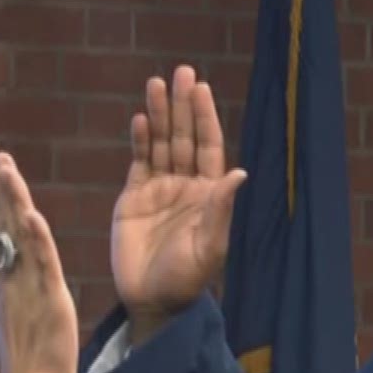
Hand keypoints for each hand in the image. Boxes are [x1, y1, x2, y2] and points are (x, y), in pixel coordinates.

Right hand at [0, 152, 76, 372]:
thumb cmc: (33, 370)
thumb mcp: (26, 327)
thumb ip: (22, 302)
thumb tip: (18, 288)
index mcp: (10, 289)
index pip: (4, 239)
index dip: (1, 209)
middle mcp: (12, 284)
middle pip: (6, 229)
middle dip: (3, 193)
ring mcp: (27, 291)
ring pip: (19, 240)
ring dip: (14, 203)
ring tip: (6, 171)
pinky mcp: (47, 302)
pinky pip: (42, 265)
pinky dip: (36, 239)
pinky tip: (31, 214)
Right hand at [111, 65, 248, 340]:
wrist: (151, 300)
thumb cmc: (187, 280)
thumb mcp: (210, 248)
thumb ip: (221, 211)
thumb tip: (240, 174)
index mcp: (208, 194)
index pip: (207, 146)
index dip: (204, 117)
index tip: (201, 89)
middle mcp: (185, 186)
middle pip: (183, 137)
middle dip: (182, 105)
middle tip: (182, 72)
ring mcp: (158, 190)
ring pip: (159, 144)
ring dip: (158, 115)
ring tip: (156, 84)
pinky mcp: (133, 199)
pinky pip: (138, 162)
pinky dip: (139, 140)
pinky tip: (139, 119)